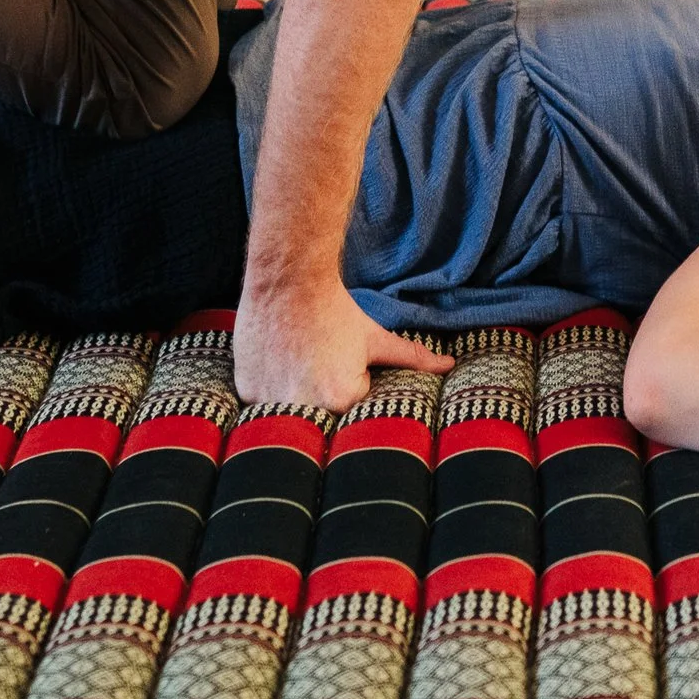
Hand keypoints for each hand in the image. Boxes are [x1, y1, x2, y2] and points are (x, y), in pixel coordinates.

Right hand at [233, 275, 450, 412]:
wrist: (288, 280)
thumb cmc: (336, 309)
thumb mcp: (376, 337)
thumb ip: (413, 357)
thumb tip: (450, 366)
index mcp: (342, 399)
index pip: (350, 412)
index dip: (348, 387)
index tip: (339, 362)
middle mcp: (306, 406)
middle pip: (319, 419)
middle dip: (321, 398)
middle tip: (317, 361)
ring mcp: (271, 400)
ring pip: (288, 415)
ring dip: (293, 397)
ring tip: (298, 361)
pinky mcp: (247, 389)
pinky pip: (261, 403)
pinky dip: (268, 389)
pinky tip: (276, 361)